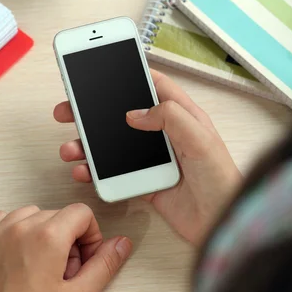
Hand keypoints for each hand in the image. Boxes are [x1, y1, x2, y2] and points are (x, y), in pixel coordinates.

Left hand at [0, 204, 131, 291]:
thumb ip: (105, 264)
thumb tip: (122, 243)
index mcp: (48, 236)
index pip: (82, 213)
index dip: (90, 236)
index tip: (83, 260)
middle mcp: (22, 226)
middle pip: (59, 215)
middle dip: (68, 238)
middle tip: (63, 272)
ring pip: (33, 214)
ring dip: (43, 232)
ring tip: (41, 266)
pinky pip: (6, 219)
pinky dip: (17, 231)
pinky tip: (20, 257)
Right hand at [54, 71, 240, 245]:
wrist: (221, 224)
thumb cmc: (222, 181)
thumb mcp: (201, 140)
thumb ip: (170, 117)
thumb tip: (135, 112)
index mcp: (182, 117)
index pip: (155, 87)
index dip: (132, 74)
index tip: (105, 67)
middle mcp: (165, 135)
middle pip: (123, 115)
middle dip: (94, 112)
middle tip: (69, 110)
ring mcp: (153, 160)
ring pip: (113, 146)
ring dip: (88, 145)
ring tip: (70, 148)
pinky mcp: (145, 182)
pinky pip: (114, 174)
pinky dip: (95, 172)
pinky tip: (83, 171)